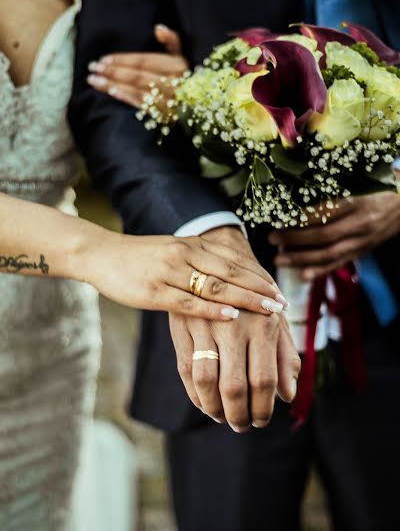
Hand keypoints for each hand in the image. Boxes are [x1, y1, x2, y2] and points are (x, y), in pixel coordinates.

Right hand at [83, 228, 286, 319]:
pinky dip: (213, 309)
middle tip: (283, 302)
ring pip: (216, 285)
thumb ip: (199, 261)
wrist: (102, 254)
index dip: (259, 274)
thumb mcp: (174, 252)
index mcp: (192, 244)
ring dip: (246, 298)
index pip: (234, 259)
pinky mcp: (155, 291)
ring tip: (269, 310)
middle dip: (260, 288)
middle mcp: (185, 254)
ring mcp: (170, 271)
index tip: (278, 288)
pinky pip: (189, 301)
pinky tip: (232, 316)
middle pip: (232, 271)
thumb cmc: (141, 258)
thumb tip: (227, 277)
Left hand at [87, 24, 186, 106]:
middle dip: (113, 71)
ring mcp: (170, 101)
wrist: (200, 110)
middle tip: (93, 68)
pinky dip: (126, 97)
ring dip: (113, 85)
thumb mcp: (184, 58)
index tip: (103, 59)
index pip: (144, 61)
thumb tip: (158, 28)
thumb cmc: (187, 81)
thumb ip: (172, 41)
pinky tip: (111, 92)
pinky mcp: (166, 116)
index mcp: (178, 67)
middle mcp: (175, 83)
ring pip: (137, 90)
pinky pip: (143, 105)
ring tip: (94, 81)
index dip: (122, 59)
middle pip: (138, 75)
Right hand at [170, 311, 299, 431]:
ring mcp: (205, 325)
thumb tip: (287, 396)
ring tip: (222, 417)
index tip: (261, 421)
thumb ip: (285, 357)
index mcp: (263, 324)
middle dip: (238, 415)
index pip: (264, 381)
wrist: (222, 259)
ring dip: (213, 408)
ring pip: (205, 381)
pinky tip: (204, 402)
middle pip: (234, 387)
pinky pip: (186, 368)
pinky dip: (194, 393)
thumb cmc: (256, 298)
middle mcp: (233, 325)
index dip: (263, 409)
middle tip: (241, 426)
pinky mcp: (183, 325)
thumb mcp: (276, 321)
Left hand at [269, 192, 399, 279]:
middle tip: (271, 238)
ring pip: (330, 254)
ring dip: (301, 259)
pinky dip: (321, 270)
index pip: (324, 212)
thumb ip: (333, 185)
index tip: (278, 217)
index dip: (300, 218)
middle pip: (323, 236)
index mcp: (358, 201)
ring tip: (279, 259)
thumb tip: (296, 189)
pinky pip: (340, 263)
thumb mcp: (359, 178)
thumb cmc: (379, 183)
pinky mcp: (363, 250)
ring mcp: (363, 240)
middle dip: (294, 239)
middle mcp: (361, 224)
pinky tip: (303, 274)